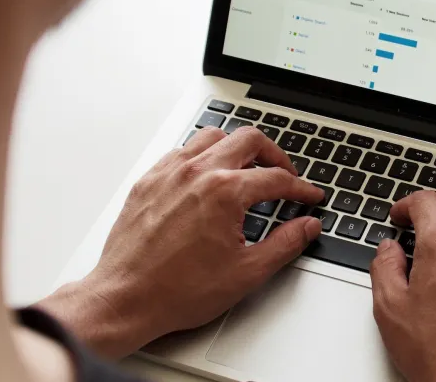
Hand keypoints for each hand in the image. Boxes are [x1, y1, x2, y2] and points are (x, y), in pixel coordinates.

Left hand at [37, 126, 324, 357]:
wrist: (126, 299)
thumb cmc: (177, 290)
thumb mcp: (246, 272)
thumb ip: (285, 244)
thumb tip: (307, 227)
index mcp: (225, 192)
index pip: (276, 178)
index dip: (301, 188)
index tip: (309, 197)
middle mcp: (197, 173)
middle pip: (249, 140)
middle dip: (275, 155)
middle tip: (285, 174)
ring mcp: (169, 173)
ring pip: (212, 137)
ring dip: (236, 148)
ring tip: (247, 168)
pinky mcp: (148, 181)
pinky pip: (180, 152)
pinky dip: (201, 157)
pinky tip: (206, 176)